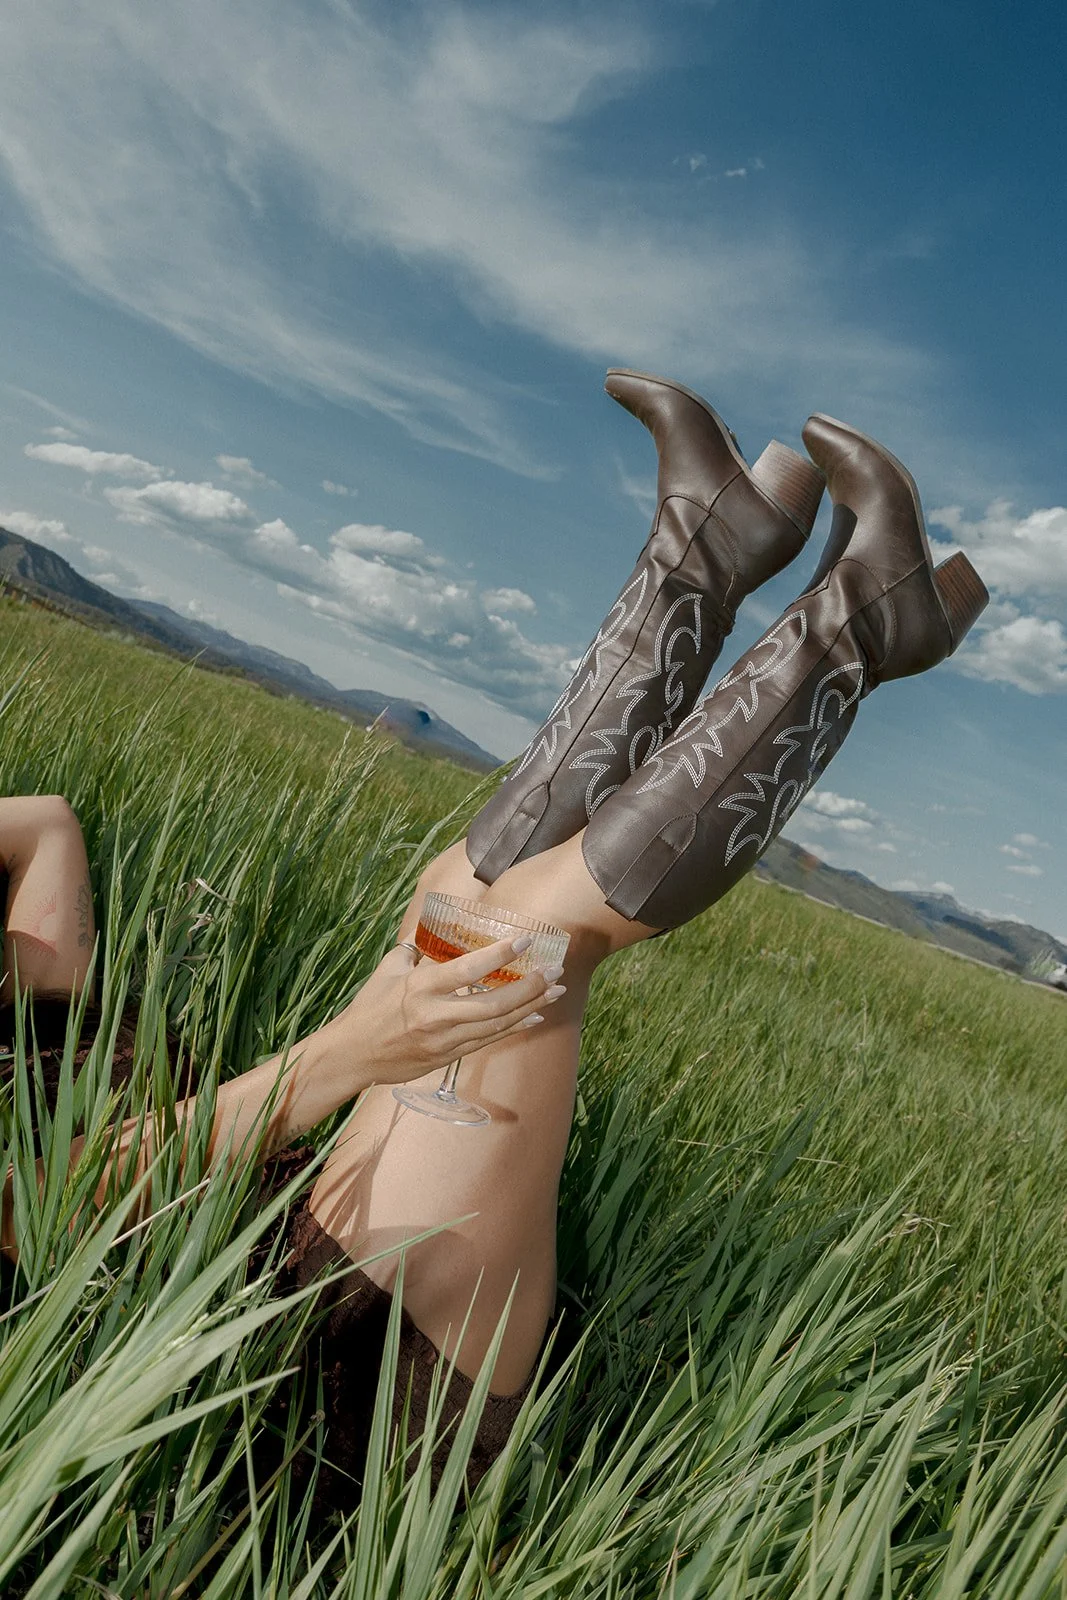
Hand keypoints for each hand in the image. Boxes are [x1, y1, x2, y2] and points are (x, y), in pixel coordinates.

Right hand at [322, 936, 565, 1089]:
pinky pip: (489, 1040)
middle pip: (493, 1003)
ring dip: (531, 1007)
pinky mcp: (448, 1056)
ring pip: (497, 1024)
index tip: (525, 940)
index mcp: (420, 987)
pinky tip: (536, 1016)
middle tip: (555, 969)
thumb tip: (435, 924)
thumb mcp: (390, 968)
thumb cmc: (370, 1007)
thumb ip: (415, 946)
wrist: (353, 1054)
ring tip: (556, 991)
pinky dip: (515, 1028)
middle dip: (530, 986)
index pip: (467, 969)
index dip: (499, 955)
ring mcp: (444, 1039)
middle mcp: (435, 1015)